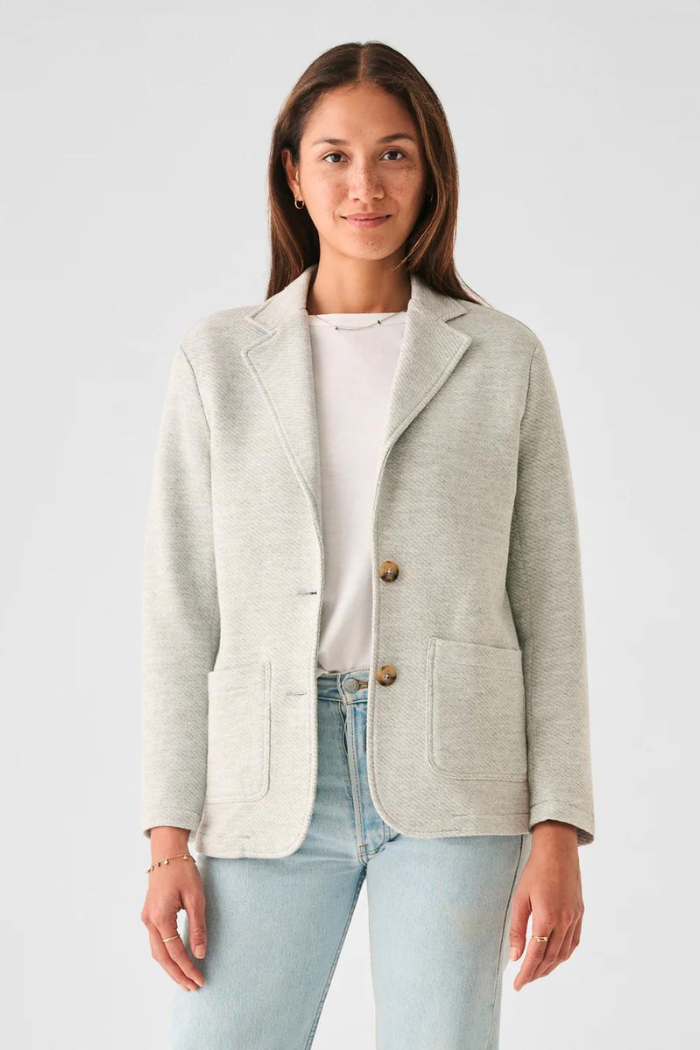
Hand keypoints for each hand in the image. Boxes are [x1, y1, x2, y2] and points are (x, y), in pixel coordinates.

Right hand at [141, 827, 206, 991]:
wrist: (166, 852)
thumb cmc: (183, 871)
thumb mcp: (196, 898)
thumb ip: (197, 927)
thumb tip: (200, 954)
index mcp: (161, 917)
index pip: (174, 952)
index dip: (187, 968)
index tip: (200, 980)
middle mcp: (149, 921)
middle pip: (161, 958)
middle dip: (177, 975)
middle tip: (193, 987)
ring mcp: (146, 918)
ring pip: (156, 951)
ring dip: (170, 967)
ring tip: (185, 980)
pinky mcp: (149, 914)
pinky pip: (155, 942)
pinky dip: (165, 955)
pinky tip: (175, 961)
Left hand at [508, 821, 583, 990]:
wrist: (558, 851)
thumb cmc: (535, 871)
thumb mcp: (520, 898)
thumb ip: (517, 929)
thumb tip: (515, 956)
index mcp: (547, 917)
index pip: (536, 955)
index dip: (526, 973)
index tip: (517, 985)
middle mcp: (564, 921)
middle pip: (550, 958)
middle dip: (536, 973)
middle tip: (524, 982)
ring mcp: (575, 918)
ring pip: (563, 953)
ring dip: (550, 967)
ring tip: (537, 973)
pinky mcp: (580, 914)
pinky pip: (573, 942)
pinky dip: (563, 955)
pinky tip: (554, 958)